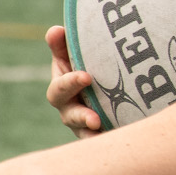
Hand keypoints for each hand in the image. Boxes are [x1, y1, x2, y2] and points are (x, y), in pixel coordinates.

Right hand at [45, 25, 103, 139]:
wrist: (109, 85)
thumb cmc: (89, 63)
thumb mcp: (77, 54)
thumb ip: (64, 44)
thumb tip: (55, 30)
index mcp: (62, 87)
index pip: (60, 88)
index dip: (70, 83)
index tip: (87, 77)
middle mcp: (70, 109)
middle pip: (71, 116)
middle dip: (82, 116)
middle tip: (95, 119)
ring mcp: (84, 126)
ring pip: (85, 134)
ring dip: (94, 134)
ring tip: (106, 134)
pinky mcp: (100, 136)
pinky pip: (102, 144)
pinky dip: (108, 143)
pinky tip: (120, 141)